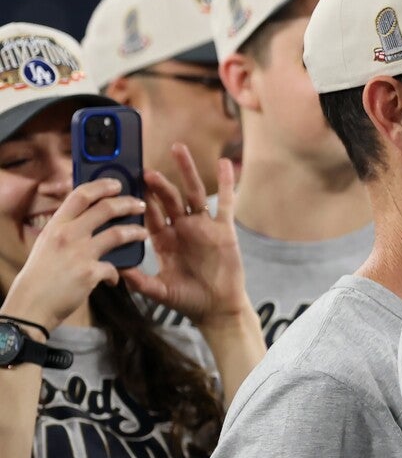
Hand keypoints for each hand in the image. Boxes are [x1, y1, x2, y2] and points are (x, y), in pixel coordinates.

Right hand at [1, 179, 146, 331]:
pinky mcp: (90, 273)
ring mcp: (79, 253)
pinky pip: (114, 268)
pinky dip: (116, 274)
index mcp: (56, 226)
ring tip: (142, 234)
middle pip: (105, 209)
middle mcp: (67, 235)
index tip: (116, 184)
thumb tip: (86, 217)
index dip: (102, 185)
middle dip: (127, 204)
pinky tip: (114, 279)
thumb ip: (65, 229)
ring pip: (118, 233)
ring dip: (135, 232)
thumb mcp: (46, 244)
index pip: (81, 195)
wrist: (30, 306)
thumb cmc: (39, 276)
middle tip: (139, 205)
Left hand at [121, 144, 248, 328]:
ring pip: (193, 193)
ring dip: (186, 171)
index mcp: (164, 241)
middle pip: (168, 199)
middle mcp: (182, 229)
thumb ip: (141, 281)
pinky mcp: (223, 229)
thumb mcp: (160, 291)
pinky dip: (226, 182)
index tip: (126, 184)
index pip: (149, 215)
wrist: (217, 308)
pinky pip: (225, 202)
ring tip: (178, 149)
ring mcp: (203, 226)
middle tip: (145, 168)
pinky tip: (225, 164)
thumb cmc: (188, 300)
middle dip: (158, 183)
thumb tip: (120, 270)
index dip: (140, 200)